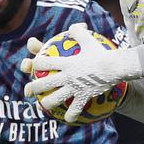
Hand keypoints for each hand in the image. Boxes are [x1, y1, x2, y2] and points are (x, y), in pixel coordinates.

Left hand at [22, 23, 140, 123]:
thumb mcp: (89, 39)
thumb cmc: (102, 52)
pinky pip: (75, 108)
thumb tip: (74, 25)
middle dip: (34, 87)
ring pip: (55, 98)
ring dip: (47, 103)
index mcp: (65, 62)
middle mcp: (67, 76)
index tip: (32, 65)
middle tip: (29, 90)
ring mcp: (74, 87)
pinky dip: (71, 114)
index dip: (35, 63)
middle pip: (44, 83)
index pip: (43, 62)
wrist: (114, 67)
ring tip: (43, 105)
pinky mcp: (84, 96)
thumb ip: (79, 31)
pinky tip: (67, 118)